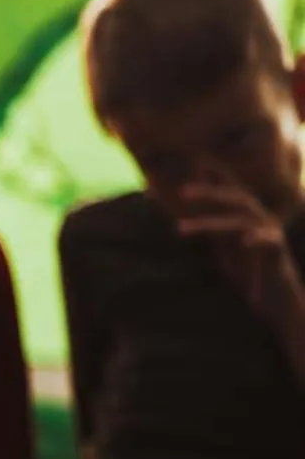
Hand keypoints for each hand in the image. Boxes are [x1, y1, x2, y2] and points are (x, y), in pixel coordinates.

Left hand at [174, 167, 303, 319]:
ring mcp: (270, 233)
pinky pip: (270, 242)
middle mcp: (260, 219)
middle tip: (180, 192)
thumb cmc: (247, 270)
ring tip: (179, 229)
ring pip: (241, 222)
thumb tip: (187, 210)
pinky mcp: (278, 252)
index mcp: (245, 216)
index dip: (214, 175)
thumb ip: (211, 224)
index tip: (193, 161)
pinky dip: (258, 239)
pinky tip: (245, 241)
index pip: (229, 190)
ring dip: (208, 224)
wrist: (273, 297)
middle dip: (209, 192)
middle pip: (236, 198)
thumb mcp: (223, 245)